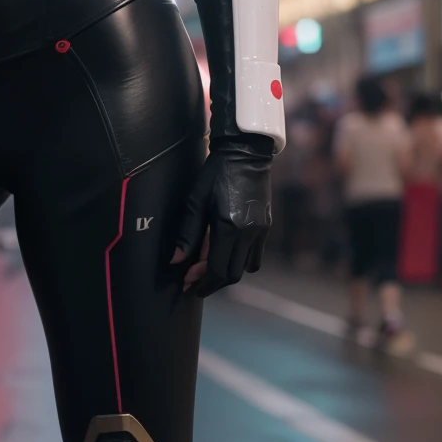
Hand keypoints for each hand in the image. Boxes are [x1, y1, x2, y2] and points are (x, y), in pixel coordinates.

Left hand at [171, 147, 270, 296]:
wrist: (246, 154)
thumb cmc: (216, 174)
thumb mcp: (196, 201)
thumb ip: (187, 234)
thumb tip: (176, 260)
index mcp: (228, 227)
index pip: (216, 269)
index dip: (201, 282)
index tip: (189, 286)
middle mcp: (248, 233)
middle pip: (232, 274)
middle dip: (212, 283)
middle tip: (194, 282)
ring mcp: (260, 231)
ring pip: (245, 268)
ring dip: (226, 274)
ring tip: (208, 268)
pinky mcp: (265, 227)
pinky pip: (254, 256)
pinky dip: (239, 261)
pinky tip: (224, 253)